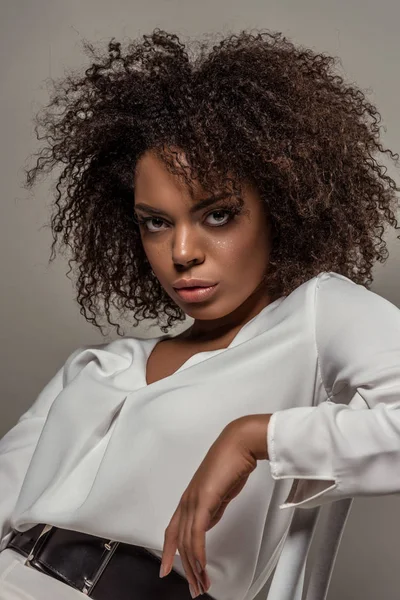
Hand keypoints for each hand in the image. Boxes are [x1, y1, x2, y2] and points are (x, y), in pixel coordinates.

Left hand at [160, 414, 271, 596]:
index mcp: (190, 497)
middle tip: (194, 587)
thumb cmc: (232, 461)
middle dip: (185, 568)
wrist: (239, 444)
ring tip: (201, 584)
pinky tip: (202, 566)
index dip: (167, 550)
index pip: (173, 529)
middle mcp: (188, 500)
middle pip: (179, 540)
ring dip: (194, 566)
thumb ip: (213, 507)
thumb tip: (208, 521)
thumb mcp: (221, 491)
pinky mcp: (204, 500)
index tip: (165, 568)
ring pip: (186, 540)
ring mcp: (194, 500)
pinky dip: (198, 552)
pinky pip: (197, 533)